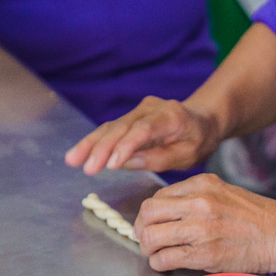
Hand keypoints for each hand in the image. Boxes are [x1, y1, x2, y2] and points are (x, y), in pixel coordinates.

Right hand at [64, 97, 221, 175]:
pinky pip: (111, 129)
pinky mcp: (131, 117)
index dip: (125, 146)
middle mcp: (151, 108)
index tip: (111, 165)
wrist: (202, 120)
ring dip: (90, 144)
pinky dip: (95, 142)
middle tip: (86, 168)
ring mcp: (139, 110)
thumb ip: (160, 158)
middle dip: (101, 148)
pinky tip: (78, 154)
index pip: (143, 130)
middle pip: (122, 127)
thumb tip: (127, 163)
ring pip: (111, 127)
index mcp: (171, 116)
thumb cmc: (198, 140)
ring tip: (72, 160)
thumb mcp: (188, 155)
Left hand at [134, 174, 275, 273]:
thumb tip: (168, 212)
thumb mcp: (225, 193)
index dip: (149, 214)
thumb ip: (197, 197)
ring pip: (152, 236)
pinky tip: (166, 264)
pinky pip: (166, 258)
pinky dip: (159, 264)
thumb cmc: (258, 218)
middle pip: (148, 214)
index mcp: (202, 184)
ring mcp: (201, 229)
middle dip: (141, 230)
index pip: (158, 197)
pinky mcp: (204, 255)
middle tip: (147, 240)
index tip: (152, 225)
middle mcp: (199, 203)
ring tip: (156, 254)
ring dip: (148, 248)